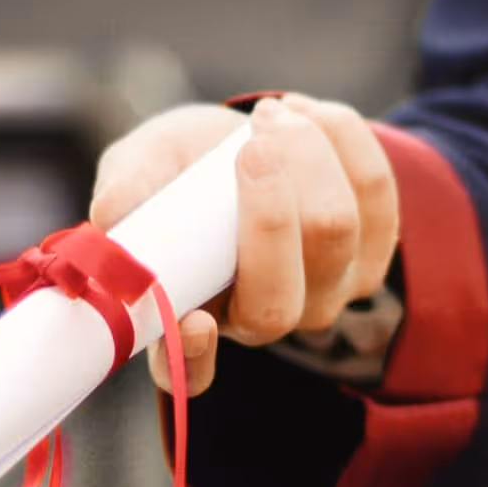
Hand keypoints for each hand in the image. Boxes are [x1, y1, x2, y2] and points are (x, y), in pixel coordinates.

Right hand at [90, 95, 399, 394]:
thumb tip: (112, 214)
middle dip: (269, 212)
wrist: (240, 141)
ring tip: (268, 116)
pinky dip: (342, 139)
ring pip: (334, 232)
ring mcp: (324, 294)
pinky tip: (305, 114)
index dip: (194, 357)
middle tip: (250, 144)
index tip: (194, 321)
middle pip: (279, 299)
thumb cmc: (179, 170)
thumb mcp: (140, 169)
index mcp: (192, 320)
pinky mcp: (372, 252)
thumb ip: (127, 190)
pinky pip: (375, 194)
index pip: (191, 372)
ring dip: (306, 155)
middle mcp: (261, 322)